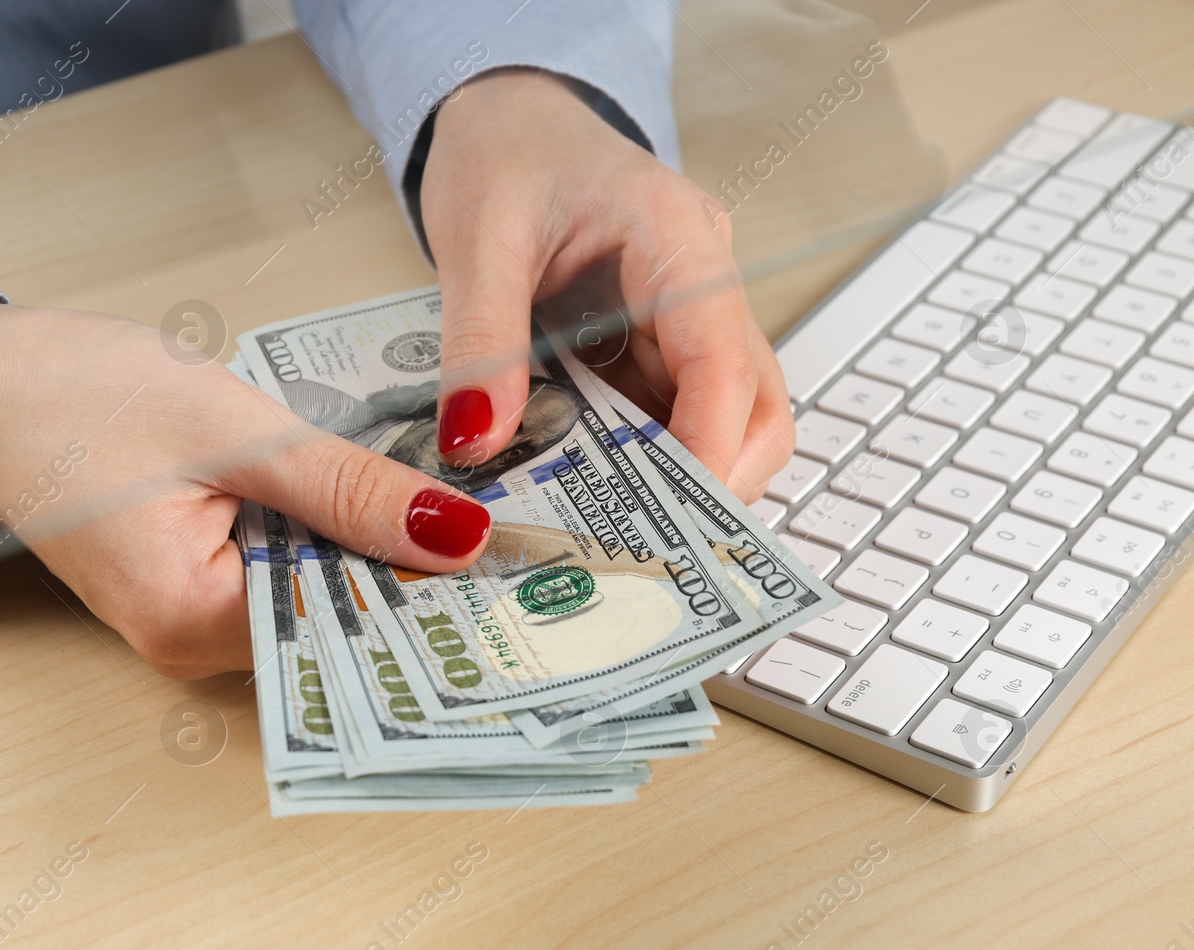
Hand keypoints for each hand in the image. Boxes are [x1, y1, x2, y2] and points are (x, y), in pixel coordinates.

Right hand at [0, 297, 491, 677]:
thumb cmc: (78, 395)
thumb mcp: (234, 431)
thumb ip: (349, 489)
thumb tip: (460, 537)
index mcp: (192, 621)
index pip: (351, 626)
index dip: (438, 596)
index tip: (527, 572)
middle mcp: (191, 645)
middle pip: (339, 621)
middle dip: (419, 575)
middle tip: (520, 531)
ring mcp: (191, 621)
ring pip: (319, 595)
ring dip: (378, 551)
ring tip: (465, 510)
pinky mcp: (193, 584)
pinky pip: (287, 573)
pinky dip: (333, 537)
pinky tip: (382, 501)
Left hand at [420, 70, 793, 499]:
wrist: (506, 119)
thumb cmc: (506, 155)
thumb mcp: (478, 240)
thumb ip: (481, 343)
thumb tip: (476, 443)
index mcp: (679, 239)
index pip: (724, 359)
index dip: (706, 446)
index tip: (663, 518)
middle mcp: (704, 286)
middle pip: (753, 407)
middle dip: (709, 484)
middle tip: (638, 550)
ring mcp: (687, 321)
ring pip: (721, 423)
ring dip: (672, 482)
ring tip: (606, 535)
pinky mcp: (658, 348)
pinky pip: (668, 418)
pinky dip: (636, 465)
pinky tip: (589, 498)